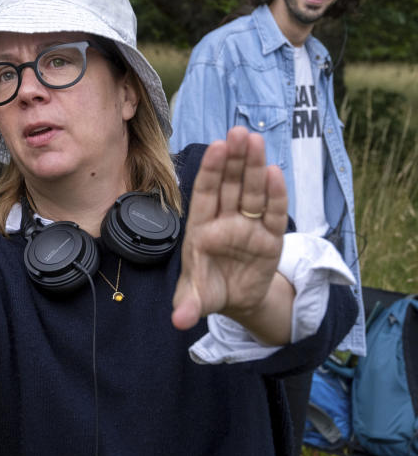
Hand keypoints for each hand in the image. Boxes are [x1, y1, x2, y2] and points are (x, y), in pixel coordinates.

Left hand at [171, 127, 289, 336]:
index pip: (205, 193)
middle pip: (230, 185)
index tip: (216, 148)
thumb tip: (180, 322)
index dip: (210, 170)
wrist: (236, 301)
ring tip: (256, 141)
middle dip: (234, 160)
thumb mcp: (197, 299)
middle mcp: (225, 221)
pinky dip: (276, 195)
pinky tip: (275, 173)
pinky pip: (273, 214)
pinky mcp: (270, 239)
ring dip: (254, 167)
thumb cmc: (209, 290)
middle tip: (239, 133)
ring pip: (252, 193)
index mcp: (201, 228)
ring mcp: (249, 227)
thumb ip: (189, 305)